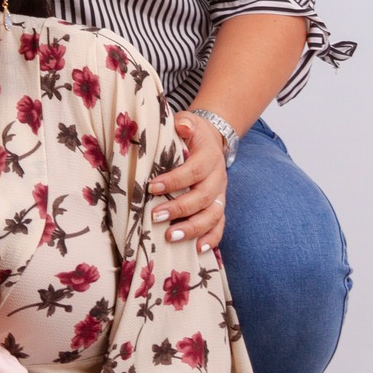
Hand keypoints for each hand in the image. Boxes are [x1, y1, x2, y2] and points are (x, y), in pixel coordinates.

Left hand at [148, 114, 229, 251]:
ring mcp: (220, 195)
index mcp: (210, 156)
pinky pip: (220, 226)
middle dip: (180, 208)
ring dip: (192, 228)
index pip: (194, 170)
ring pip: (212, 215)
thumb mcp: (188, 122)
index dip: (174, 180)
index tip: (152, 187)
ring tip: (170, 237)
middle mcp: (218, 177)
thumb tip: (181, 126)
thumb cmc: (191, 134)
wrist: (212, 140)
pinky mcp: (219, 207)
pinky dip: (211, 239)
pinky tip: (197, 250)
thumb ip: (184, 123)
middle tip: (156, 216)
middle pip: (203, 197)